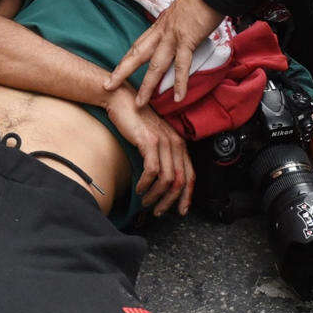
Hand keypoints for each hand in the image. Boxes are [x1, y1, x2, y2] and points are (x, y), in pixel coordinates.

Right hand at [105, 89, 193, 215]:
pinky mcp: (149, 141)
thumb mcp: (154, 140)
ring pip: (167, 179)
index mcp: (179, 144)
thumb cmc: (135, 122)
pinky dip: (145, 184)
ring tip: (145, 201)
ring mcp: (163, 142)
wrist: (122, 101)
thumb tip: (161, 183)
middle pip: (180, 181)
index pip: (190, 175)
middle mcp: (175, 143)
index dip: (187, 196)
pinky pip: (152, 171)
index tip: (181, 211)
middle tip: (158, 211)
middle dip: (170, 201)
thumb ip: (161, 157)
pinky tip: (139, 188)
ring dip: (155, 195)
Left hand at [108, 0, 224, 105]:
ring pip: (155, 65)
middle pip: (137, 55)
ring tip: (140, 103)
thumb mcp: (180, 13)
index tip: (115, 71)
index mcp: (159, 26)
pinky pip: (181, 65)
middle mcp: (161, 32)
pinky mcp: (187, 39)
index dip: (126, 60)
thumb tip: (177, 34)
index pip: (138, 46)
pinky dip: (180, 82)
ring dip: (147, 86)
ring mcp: (173, 36)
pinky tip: (178, 97)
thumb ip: (176, 26)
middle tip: (108, 86)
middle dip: (122, 72)